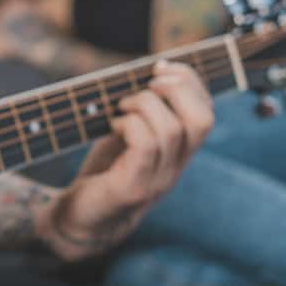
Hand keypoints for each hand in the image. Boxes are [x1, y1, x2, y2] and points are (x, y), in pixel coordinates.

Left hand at [36, 61, 213, 260]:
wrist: (78, 220)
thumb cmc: (103, 172)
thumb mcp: (126, 135)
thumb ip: (142, 111)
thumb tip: (145, 71)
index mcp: (179, 152)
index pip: (206, 113)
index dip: (190, 82)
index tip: (159, 66)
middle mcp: (176, 167)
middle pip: (202, 119)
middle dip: (176, 87)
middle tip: (146, 82)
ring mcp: (157, 180)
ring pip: (170, 129)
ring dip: (143, 104)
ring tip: (121, 106)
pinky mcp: (133, 188)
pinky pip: (145, 146)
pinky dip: (129, 124)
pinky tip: (112, 125)